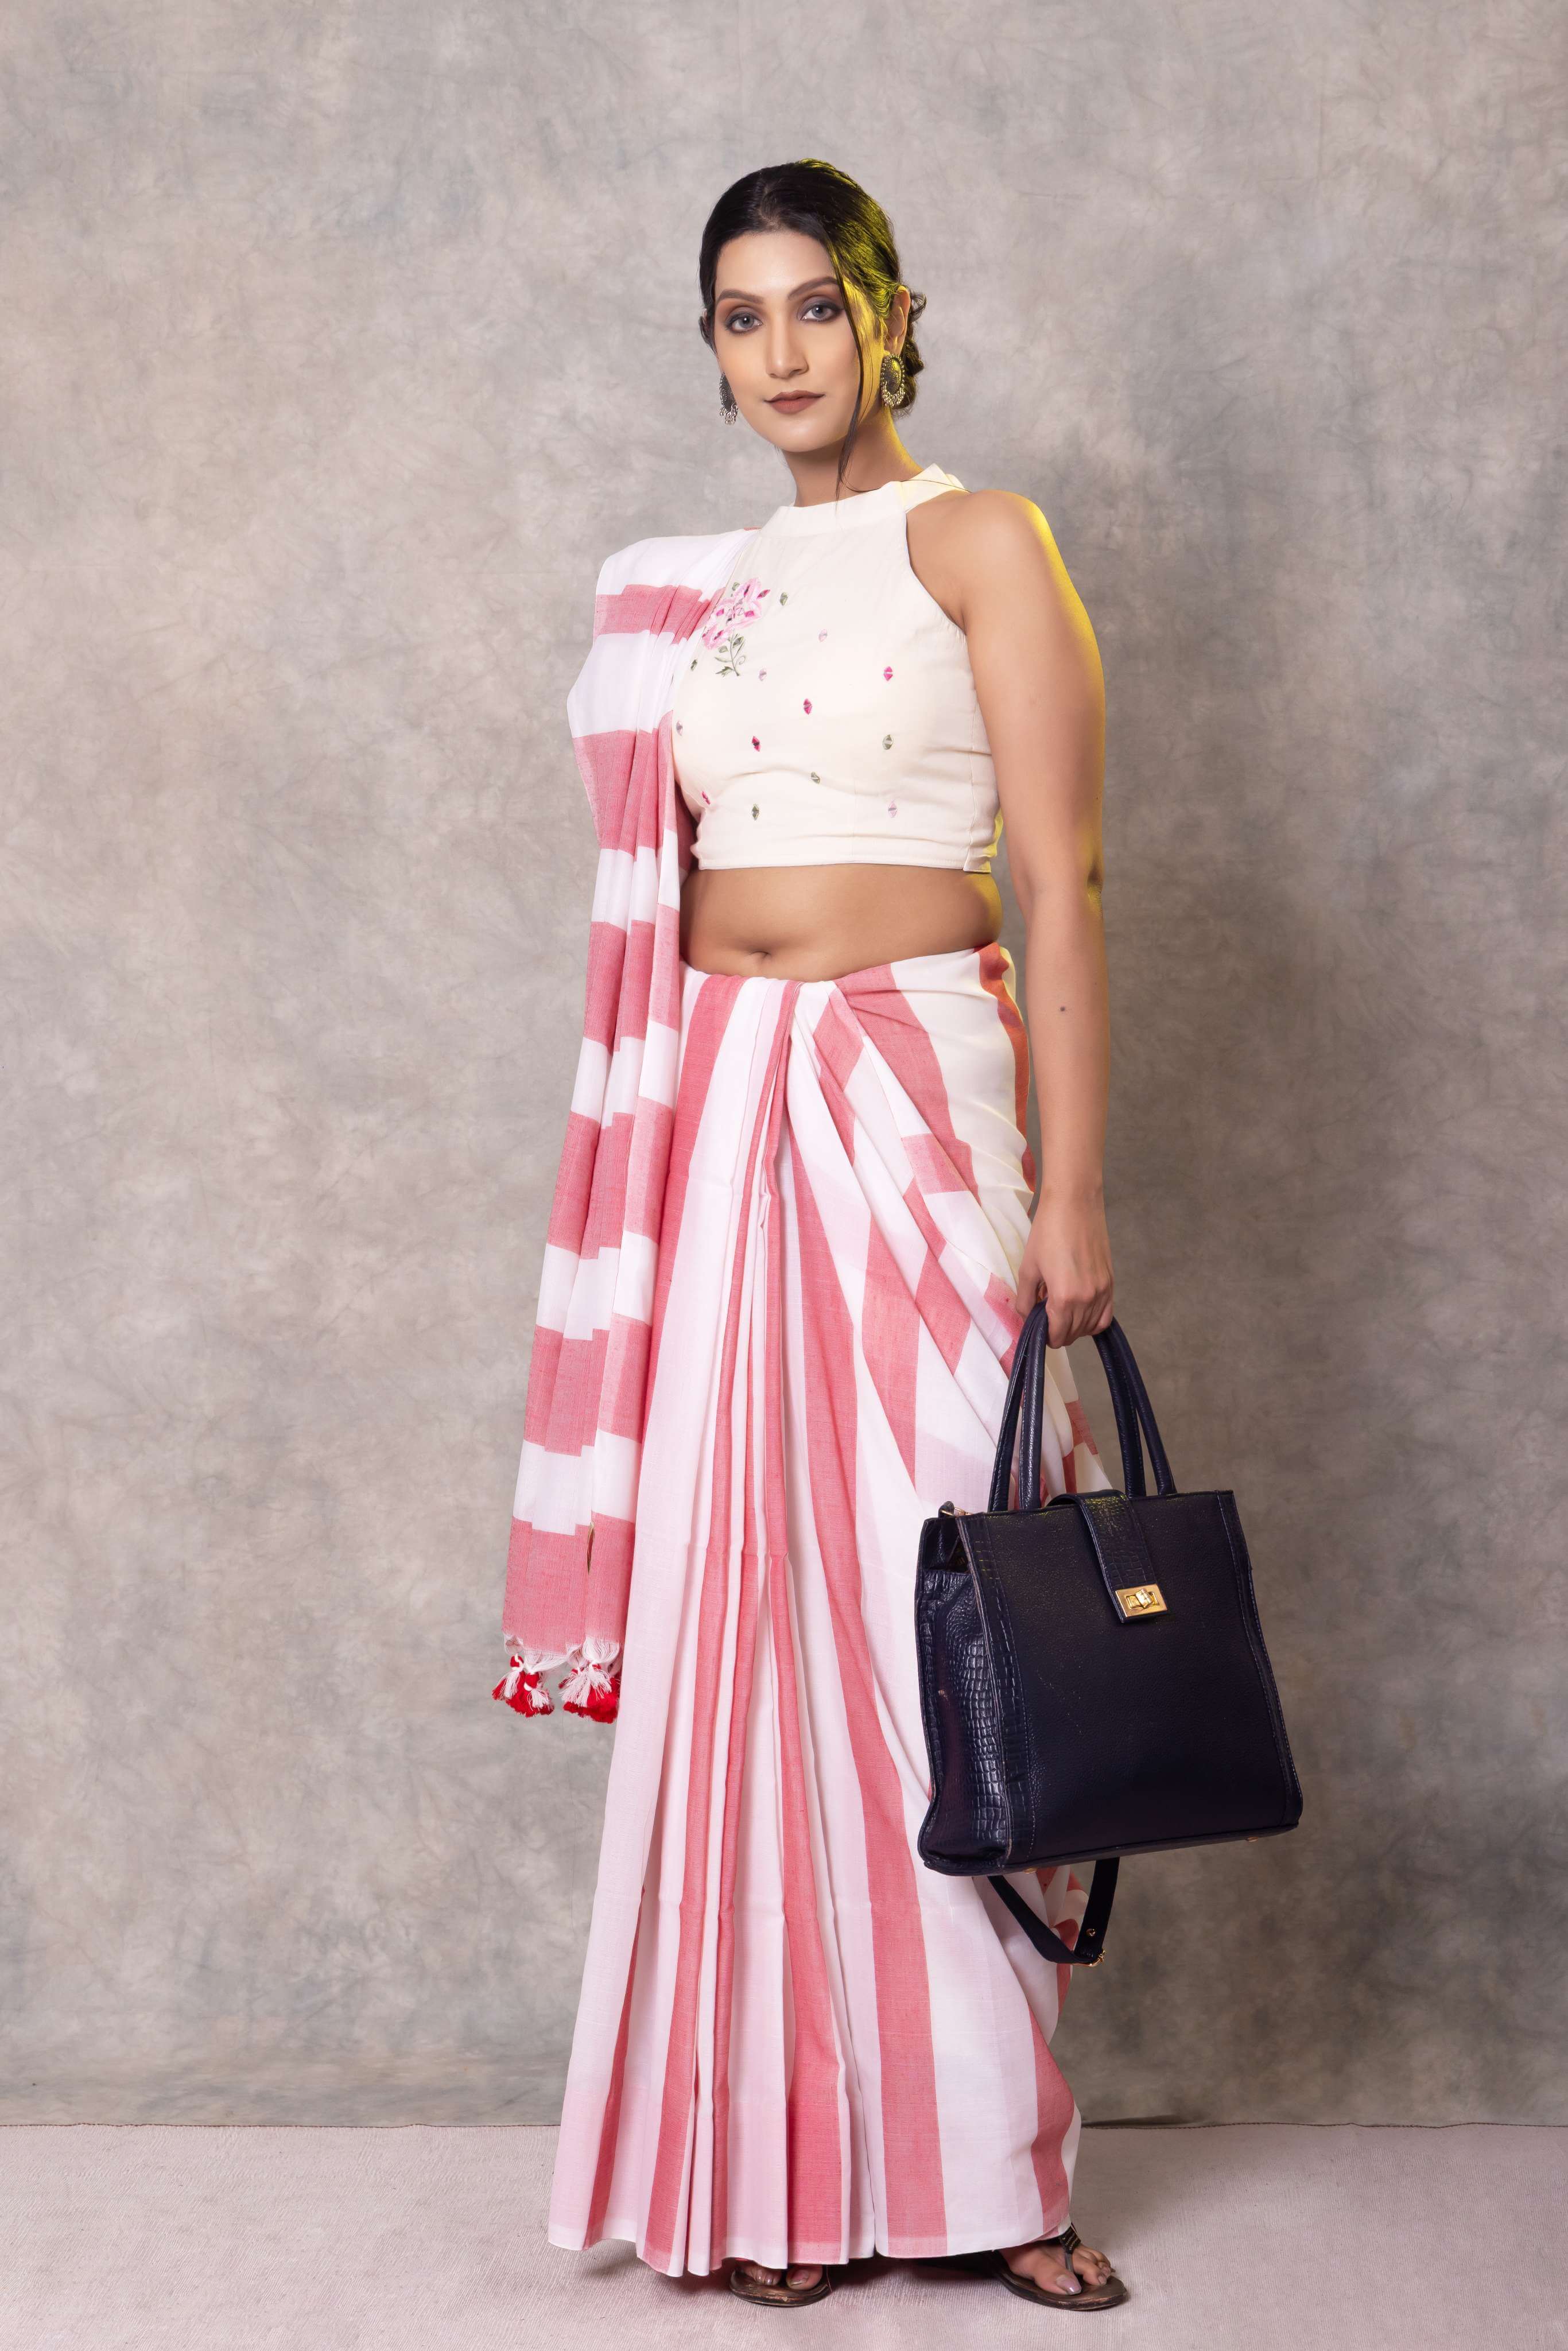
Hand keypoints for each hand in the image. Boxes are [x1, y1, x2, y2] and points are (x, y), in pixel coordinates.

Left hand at [1013, 1190, 1113, 1347]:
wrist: (1074, 1205)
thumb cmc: (1047, 1232)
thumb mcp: (1028, 1268)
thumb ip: (1025, 1300)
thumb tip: (1027, 1318)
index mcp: (1064, 1298)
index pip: (1057, 1336)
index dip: (1045, 1337)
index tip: (1038, 1328)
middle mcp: (1087, 1300)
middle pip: (1073, 1334)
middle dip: (1057, 1332)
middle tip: (1046, 1317)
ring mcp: (1102, 1291)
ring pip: (1090, 1328)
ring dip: (1074, 1327)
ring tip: (1061, 1311)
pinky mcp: (1111, 1283)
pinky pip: (1105, 1316)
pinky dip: (1093, 1321)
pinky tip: (1081, 1313)